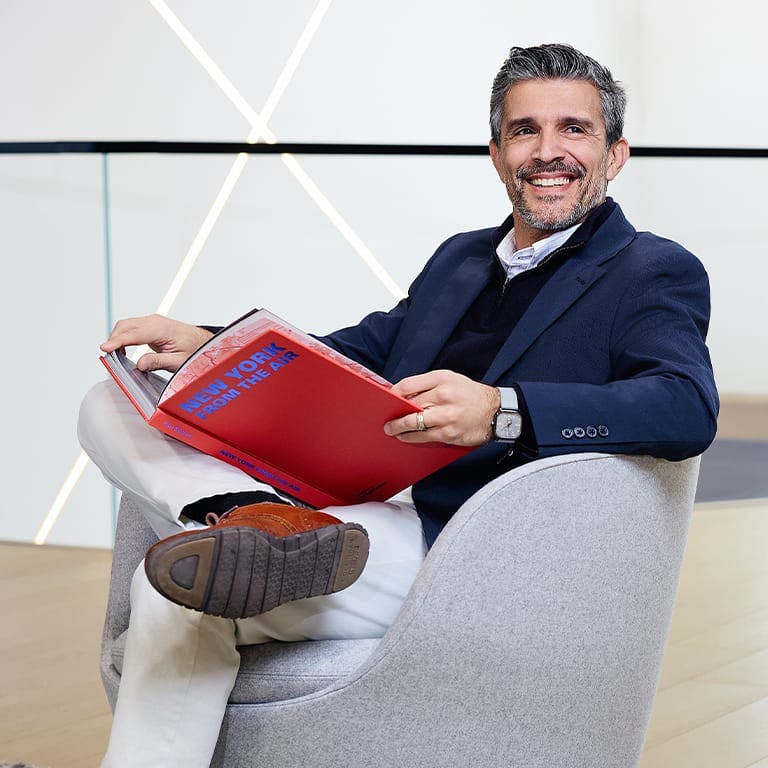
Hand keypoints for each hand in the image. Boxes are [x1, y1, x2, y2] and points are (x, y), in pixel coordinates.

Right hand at [100, 314, 213, 372]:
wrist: (201, 341)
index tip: (105, 349)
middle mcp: (155, 321)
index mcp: (163, 329)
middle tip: (107, 356)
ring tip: (114, 355)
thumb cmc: (193, 350)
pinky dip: (123, 337)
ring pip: (126, 326)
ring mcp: (151, 321)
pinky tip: (121, 349)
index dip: (118, 341)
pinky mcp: (149, 325)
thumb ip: (159, 362)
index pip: (135, 334)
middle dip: (114, 340)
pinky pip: (131, 328)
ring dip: (117, 338)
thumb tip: (140, 364)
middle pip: (125, 326)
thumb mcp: (179, 361)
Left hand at [383, 370, 500, 446]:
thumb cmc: (470, 395)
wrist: (496, 411)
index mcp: (442, 379)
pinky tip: (406, 437)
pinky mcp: (449, 433)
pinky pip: (424, 437)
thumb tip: (404, 394)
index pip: (409, 385)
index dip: (394, 393)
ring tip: (392, 430)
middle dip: (395, 413)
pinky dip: (411, 438)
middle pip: (409, 405)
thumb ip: (428, 384)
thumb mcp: (450, 379)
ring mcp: (446, 416)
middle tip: (386, 419)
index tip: (387, 398)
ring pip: (413, 423)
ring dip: (399, 428)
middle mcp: (444, 395)